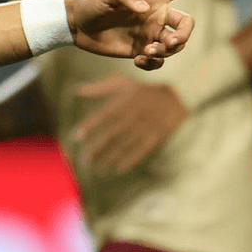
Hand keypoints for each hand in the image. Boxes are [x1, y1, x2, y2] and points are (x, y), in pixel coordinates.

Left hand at [68, 0, 228, 69]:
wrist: (77, 25)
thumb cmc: (92, 3)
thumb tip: (145, 8)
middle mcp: (156, 15)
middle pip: (187, 25)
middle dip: (183, 37)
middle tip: (166, 44)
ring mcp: (150, 33)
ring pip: (175, 45)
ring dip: (167, 52)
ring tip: (147, 53)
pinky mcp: (141, 50)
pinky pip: (159, 61)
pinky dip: (154, 64)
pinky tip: (139, 62)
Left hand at [71, 75, 187, 173]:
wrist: (176, 96)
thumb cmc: (143, 90)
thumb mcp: (123, 83)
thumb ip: (100, 87)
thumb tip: (78, 90)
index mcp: (123, 102)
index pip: (102, 116)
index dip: (89, 126)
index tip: (75, 136)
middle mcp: (133, 116)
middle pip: (112, 134)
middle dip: (97, 148)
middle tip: (84, 160)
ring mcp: (145, 127)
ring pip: (125, 145)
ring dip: (110, 158)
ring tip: (97, 168)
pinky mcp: (156, 136)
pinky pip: (141, 150)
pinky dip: (130, 160)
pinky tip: (118, 168)